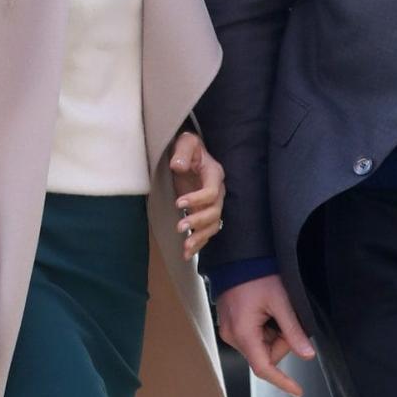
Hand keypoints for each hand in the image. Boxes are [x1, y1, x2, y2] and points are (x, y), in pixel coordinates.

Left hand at [170, 130, 225, 261]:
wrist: (189, 155)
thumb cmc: (188, 148)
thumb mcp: (185, 142)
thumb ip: (183, 152)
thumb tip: (178, 166)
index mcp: (214, 175)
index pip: (212, 192)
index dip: (197, 200)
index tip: (178, 204)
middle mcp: (218, 192)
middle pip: (214, 212)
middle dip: (198, 222)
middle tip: (179, 227)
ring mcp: (212, 205)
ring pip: (213, 226)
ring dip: (200, 238)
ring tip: (185, 247)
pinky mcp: (204, 213)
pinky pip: (206, 232)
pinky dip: (198, 244)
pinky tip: (186, 254)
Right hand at [216, 272, 316, 396]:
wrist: (238, 257)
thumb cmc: (258, 275)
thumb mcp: (281, 301)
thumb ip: (294, 331)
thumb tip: (308, 355)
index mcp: (243, 333)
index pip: (263, 368)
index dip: (282, 381)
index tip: (297, 391)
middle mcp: (232, 336)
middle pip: (265, 355)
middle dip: (281, 342)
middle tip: (287, 316)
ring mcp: (229, 330)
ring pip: (261, 346)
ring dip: (274, 334)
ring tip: (274, 309)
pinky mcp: (231, 325)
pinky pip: (253, 337)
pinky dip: (266, 329)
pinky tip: (266, 310)